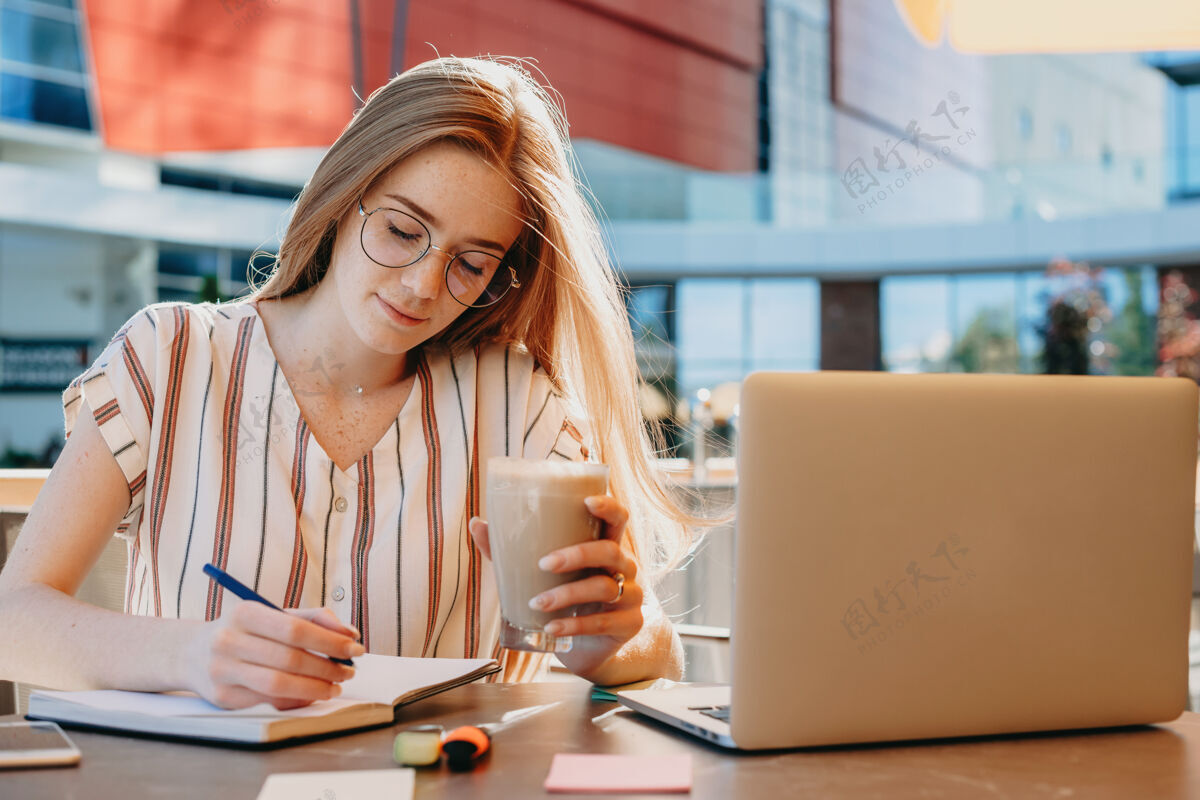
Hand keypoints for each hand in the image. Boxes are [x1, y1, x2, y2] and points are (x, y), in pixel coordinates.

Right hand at [182, 603, 364, 709]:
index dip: (330, 641)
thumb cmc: (245, 631)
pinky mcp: (222, 698)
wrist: (192, 653)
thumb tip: (350, 634)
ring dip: (315, 688)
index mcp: (244, 613)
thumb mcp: (273, 615)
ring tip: (335, 686)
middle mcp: (229, 640)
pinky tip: (312, 695)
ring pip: (279, 685)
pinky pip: (267, 702)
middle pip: (290, 659)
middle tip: (349, 671)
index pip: (296, 629)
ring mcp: (222, 671)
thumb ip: (313, 618)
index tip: (355, 649)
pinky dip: (296, 700)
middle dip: (327, 667)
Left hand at [469, 494, 644, 678]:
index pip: (618, 517)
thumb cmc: (568, 600)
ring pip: (604, 588)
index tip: (586, 501)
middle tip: (543, 564)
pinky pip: (603, 622)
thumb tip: (477, 523)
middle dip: (577, 555)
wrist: (588, 649)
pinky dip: (574, 624)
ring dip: (567, 594)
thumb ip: (513, 551)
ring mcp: (631, 596)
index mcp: (607, 545)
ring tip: (537, 603)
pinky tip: (552, 627)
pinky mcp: (629, 624)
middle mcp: (625, 567)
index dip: (608, 506)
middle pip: (610, 551)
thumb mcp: (543, 575)